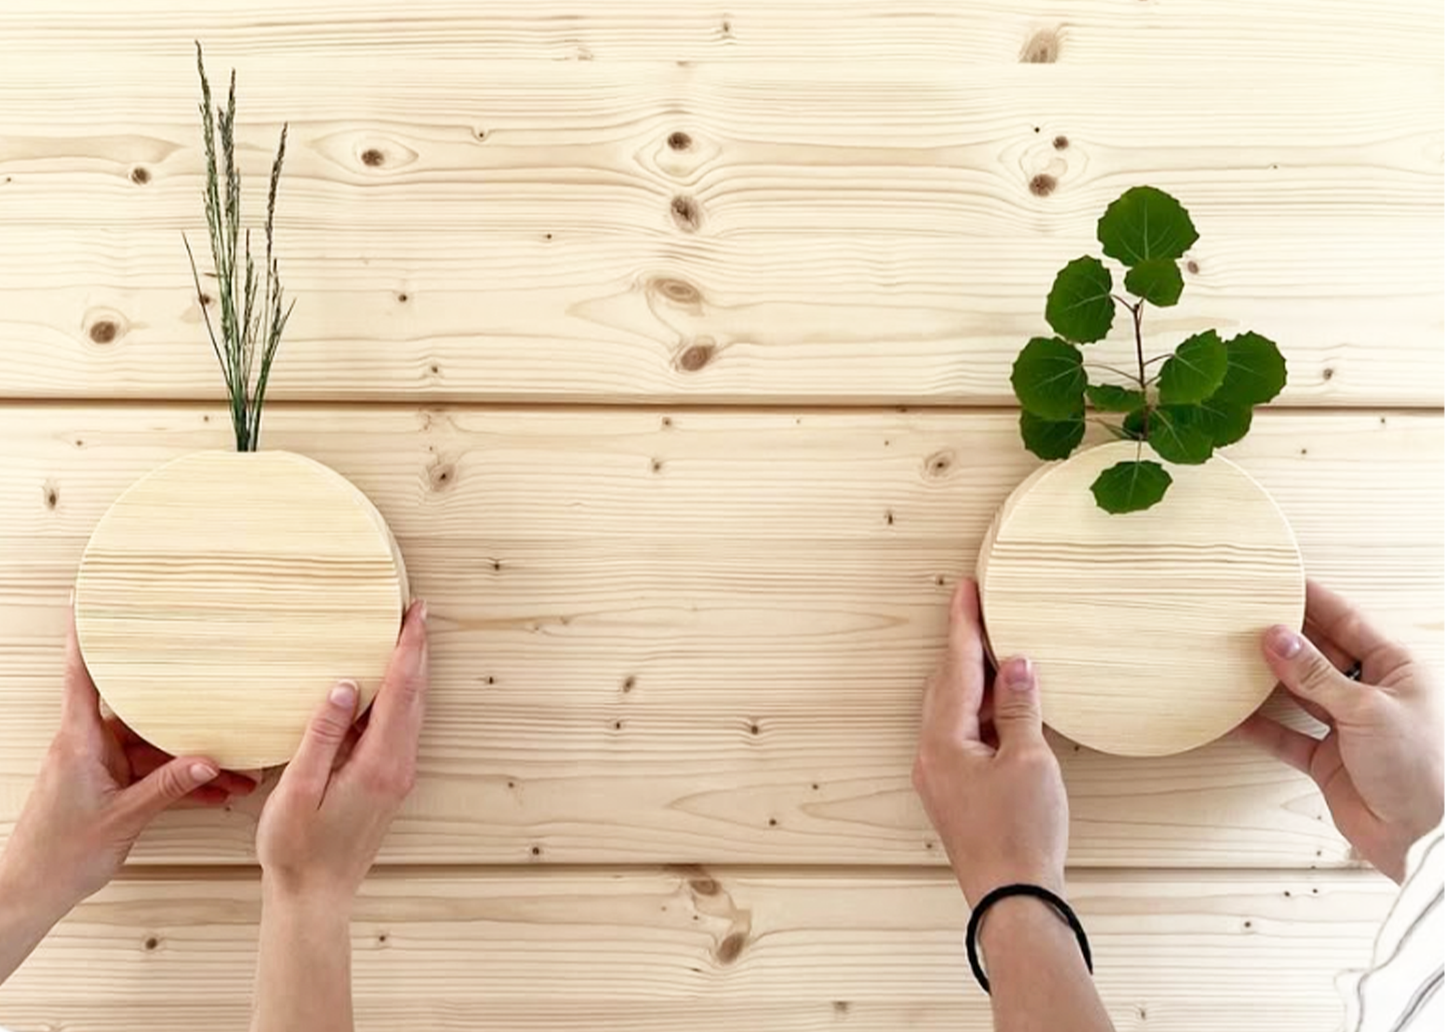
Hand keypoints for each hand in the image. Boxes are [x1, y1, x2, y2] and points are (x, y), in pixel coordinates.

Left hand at [0, 608, 255, 916]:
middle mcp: (89, 746)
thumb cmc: (60, 855)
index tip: (85, 601)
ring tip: (236, 770)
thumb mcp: (123, 818)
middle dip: (187, 717)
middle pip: (143, 716)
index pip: (81, 677)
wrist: (34, 891)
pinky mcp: (110, 786)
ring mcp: (100, 766)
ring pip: (155, 749)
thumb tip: (205, 761)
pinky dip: (181, 782)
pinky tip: (215, 790)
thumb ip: (167, 787)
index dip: (83, 637)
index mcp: (80, 742)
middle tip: (217, 698)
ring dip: (192, 761)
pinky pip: (153, 774)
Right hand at [256, 600, 428, 908]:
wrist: (315, 897)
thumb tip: (347, 684)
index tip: (416, 614)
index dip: (409, 648)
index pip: (402, 692)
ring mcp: (397, 777)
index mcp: (379, 765)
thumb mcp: (298, 788)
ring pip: (411, 713)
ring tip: (402, 638)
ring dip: (409, 674)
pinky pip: (399, 730)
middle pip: (415, 696)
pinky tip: (380, 689)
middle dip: (416, 651)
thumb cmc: (297, 848)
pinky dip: (397, 700)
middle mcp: (398, 767)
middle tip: (416, 613)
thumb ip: (322, 733)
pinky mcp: (388, 784)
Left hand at [912, 580, 1068, 905]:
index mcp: (943, 739)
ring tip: (1002, 656)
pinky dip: (979, 714)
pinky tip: (1002, 711)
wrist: (1011, 899)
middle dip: (967, 649)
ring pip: (952, 712)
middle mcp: (930, 754)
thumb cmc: (1021, 834)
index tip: (966, 590)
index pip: (956, 666)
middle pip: (947, 686)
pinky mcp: (952, 793)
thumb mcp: (1030, 761)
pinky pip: (960, 737)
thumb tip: (1018, 666)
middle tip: (985, 614)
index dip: (964, 625)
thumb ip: (1020, 708)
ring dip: (975, 683)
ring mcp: (938, 776)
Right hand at [1234, 579, 1442, 881]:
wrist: (1426, 838)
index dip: (1311, 600)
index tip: (1276, 581)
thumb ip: (1316, 674)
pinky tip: (1234, 713)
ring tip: (1231, 657)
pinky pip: (1286, 735)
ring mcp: (1348, 726)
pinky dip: (1260, 726)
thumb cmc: (1424, 769)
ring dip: (1267, 679)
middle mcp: (1371, 692)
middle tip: (1242, 617)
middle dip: (1284, 637)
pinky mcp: (1328, 759)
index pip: (1347, 620)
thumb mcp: (1368, 710)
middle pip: (1319, 653)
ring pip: (1299, 692)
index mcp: (1395, 668)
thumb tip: (1276, 637)